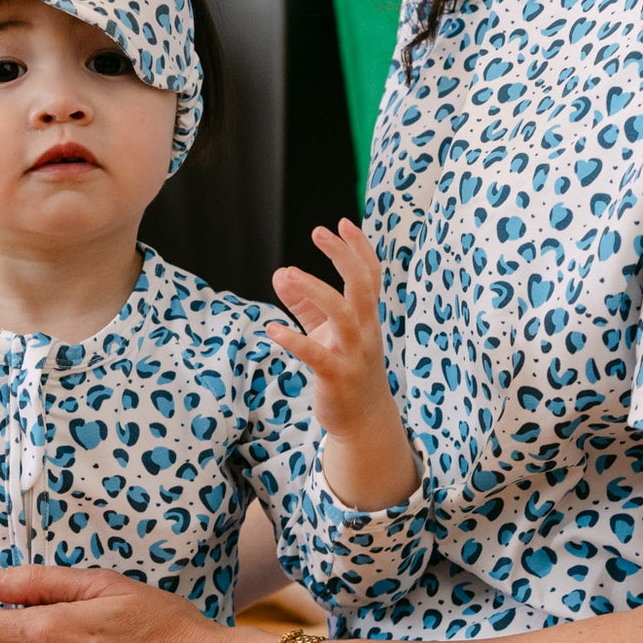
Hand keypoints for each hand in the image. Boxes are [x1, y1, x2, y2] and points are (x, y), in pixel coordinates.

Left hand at [267, 219, 417, 511]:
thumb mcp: (326, 332)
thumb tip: (280, 274)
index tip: (343, 222)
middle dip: (344, 257)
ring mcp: (353, 354)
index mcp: (366, 317)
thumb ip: (304, 303)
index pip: (370, 275)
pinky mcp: (337, 377)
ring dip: (316, 290)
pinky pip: (316, 355)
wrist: (363, 420)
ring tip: (287, 273)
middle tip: (319, 231)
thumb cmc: (345, 367)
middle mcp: (365, 331)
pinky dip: (294, 340)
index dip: (360, 248)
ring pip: (342, 314)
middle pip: (362, 286)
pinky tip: (271, 329)